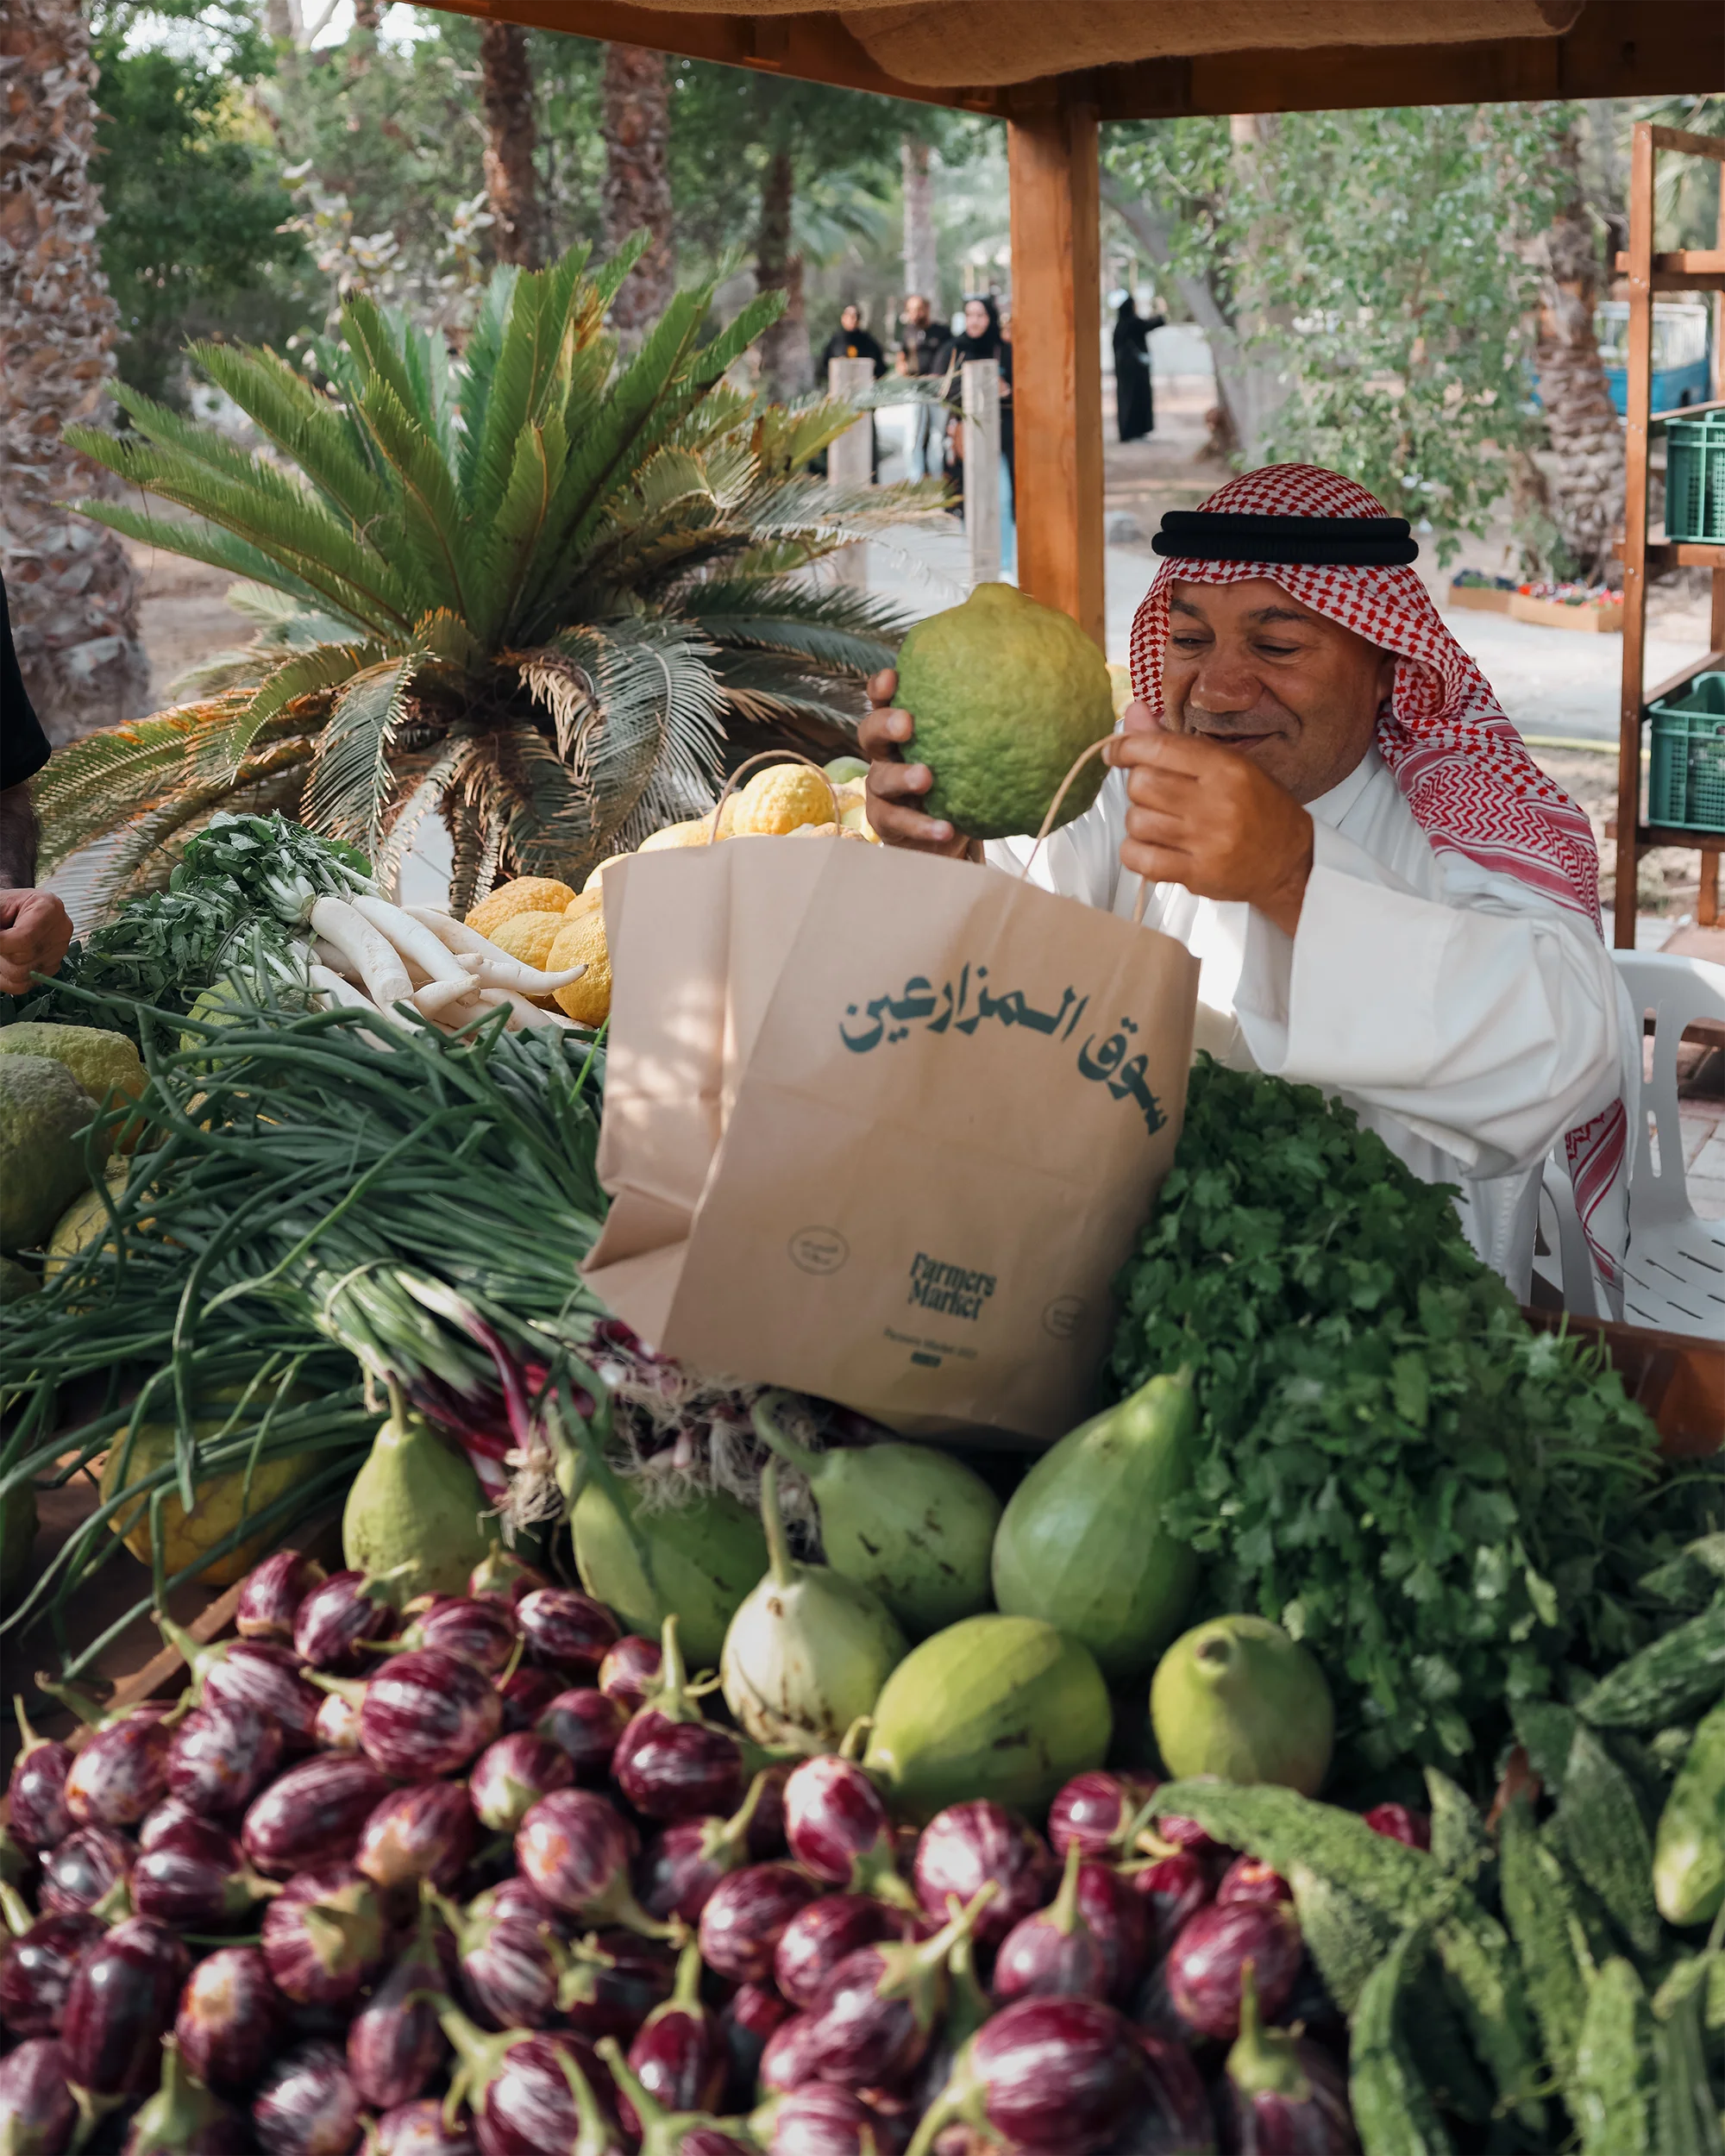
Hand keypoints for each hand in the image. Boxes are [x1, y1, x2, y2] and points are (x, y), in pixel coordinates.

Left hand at [0, 887, 71, 993]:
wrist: (13, 910)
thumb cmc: (6, 907)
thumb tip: (0, 942)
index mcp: (50, 908)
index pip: (25, 938)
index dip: (1, 943)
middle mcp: (61, 929)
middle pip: (22, 958)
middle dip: (3, 952)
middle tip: (1, 939)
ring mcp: (59, 950)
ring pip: (22, 974)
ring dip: (4, 965)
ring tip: (4, 947)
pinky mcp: (53, 967)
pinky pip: (25, 984)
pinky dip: (8, 976)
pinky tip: (6, 960)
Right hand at [859, 669, 973, 858]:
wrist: (947, 837)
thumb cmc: (961, 784)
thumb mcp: (971, 755)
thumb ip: (988, 732)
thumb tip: (1040, 709)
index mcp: (903, 732)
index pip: (884, 702)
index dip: (881, 689)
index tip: (892, 678)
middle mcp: (886, 756)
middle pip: (870, 733)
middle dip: (885, 724)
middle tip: (907, 724)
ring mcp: (882, 790)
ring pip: (880, 779)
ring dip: (902, 776)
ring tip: (926, 777)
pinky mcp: (886, 822)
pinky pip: (898, 821)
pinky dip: (921, 824)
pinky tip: (945, 828)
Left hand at [1105, 707, 1313, 935]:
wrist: (1290, 862)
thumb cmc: (1257, 808)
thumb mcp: (1227, 764)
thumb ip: (1174, 741)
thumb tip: (1133, 712)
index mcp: (1226, 768)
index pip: (1158, 748)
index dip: (1125, 747)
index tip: (1116, 752)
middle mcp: (1217, 803)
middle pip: (1141, 784)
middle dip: (1138, 787)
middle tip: (1155, 794)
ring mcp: (1206, 842)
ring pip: (1136, 821)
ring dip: (1139, 821)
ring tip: (1161, 823)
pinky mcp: (1197, 874)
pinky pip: (1139, 859)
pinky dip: (1135, 852)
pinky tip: (1152, 847)